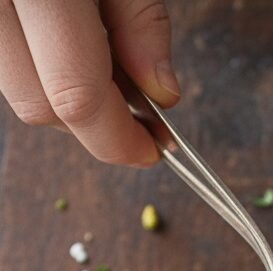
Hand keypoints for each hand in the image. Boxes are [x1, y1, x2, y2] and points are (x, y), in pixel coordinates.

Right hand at [0, 0, 177, 165]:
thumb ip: (140, 22)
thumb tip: (161, 93)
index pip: (75, 93)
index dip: (119, 137)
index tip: (152, 149)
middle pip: (40, 106)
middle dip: (95, 126)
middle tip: (140, 121)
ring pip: (19, 91)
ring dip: (66, 98)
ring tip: (107, 72)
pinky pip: (9, 66)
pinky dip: (43, 72)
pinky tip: (72, 53)